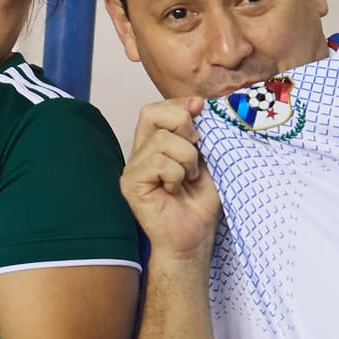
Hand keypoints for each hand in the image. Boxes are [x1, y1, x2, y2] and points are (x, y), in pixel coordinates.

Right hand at [121, 98, 220, 258]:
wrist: (195, 236)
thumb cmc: (201, 202)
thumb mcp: (208, 157)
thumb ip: (200, 130)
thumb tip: (196, 102)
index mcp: (154, 144)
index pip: (155, 108)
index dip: (179, 105)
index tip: (201, 108)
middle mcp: (139, 153)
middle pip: (151, 113)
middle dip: (183, 125)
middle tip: (196, 150)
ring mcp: (132, 168)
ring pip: (163, 141)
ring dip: (187, 159)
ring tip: (188, 179)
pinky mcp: (131, 183)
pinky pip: (159, 163)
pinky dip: (177, 175)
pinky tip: (176, 190)